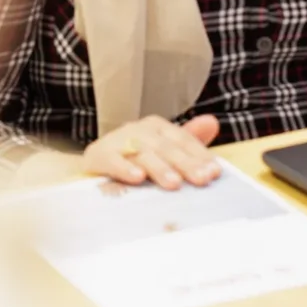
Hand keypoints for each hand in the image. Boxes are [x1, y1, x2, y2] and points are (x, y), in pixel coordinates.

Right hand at [81, 113, 220, 188]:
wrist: (92, 169)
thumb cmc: (132, 161)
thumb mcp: (161, 152)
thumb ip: (187, 142)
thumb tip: (212, 122)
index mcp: (156, 127)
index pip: (182, 140)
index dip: (200, 155)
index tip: (215, 173)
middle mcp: (138, 129)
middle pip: (166, 147)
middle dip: (186, 163)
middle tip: (202, 179)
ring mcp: (116, 141)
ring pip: (142, 153)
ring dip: (159, 168)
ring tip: (174, 183)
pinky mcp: (97, 155)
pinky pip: (112, 161)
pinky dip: (124, 169)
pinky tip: (137, 179)